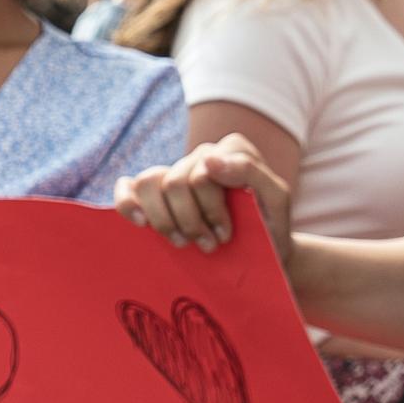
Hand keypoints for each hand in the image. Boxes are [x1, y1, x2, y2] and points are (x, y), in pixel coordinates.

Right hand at [114, 133, 294, 260]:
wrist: (264, 252)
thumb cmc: (270, 226)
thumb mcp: (277, 200)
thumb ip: (251, 172)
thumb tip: (208, 159)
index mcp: (231, 150)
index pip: (203, 174)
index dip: (211, 210)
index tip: (225, 235)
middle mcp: (202, 156)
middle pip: (175, 183)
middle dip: (190, 221)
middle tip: (209, 246)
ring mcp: (177, 172)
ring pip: (149, 183)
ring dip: (164, 221)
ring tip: (183, 243)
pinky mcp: (156, 193)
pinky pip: (127, 187)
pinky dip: (127, 203)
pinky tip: (140, 224)